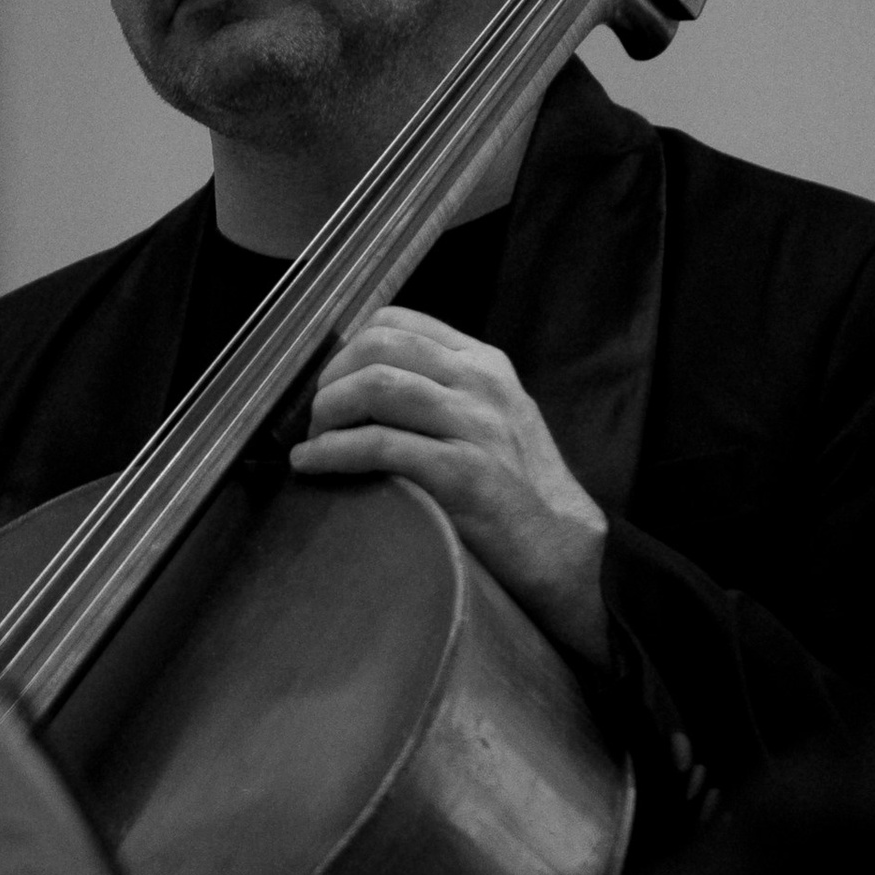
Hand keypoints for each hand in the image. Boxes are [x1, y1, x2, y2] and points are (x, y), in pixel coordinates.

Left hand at [291, 307, 609, 666]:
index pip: (397, 323)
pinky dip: (332, 453)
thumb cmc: (519, 492)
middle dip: (330, 379)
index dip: (347, 349)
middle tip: (313, 417)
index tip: (329, 383)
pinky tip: (313, 464)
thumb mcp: (493, 420)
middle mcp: (481, 384)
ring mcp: (475, 425)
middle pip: (378, 347)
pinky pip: (380, 446)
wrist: (564, 551)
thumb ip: (445, 393)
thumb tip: (363, 386)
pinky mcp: (464, 473)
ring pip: (375, 387)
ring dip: (326, 413)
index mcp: (484, 364)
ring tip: (311, 440)